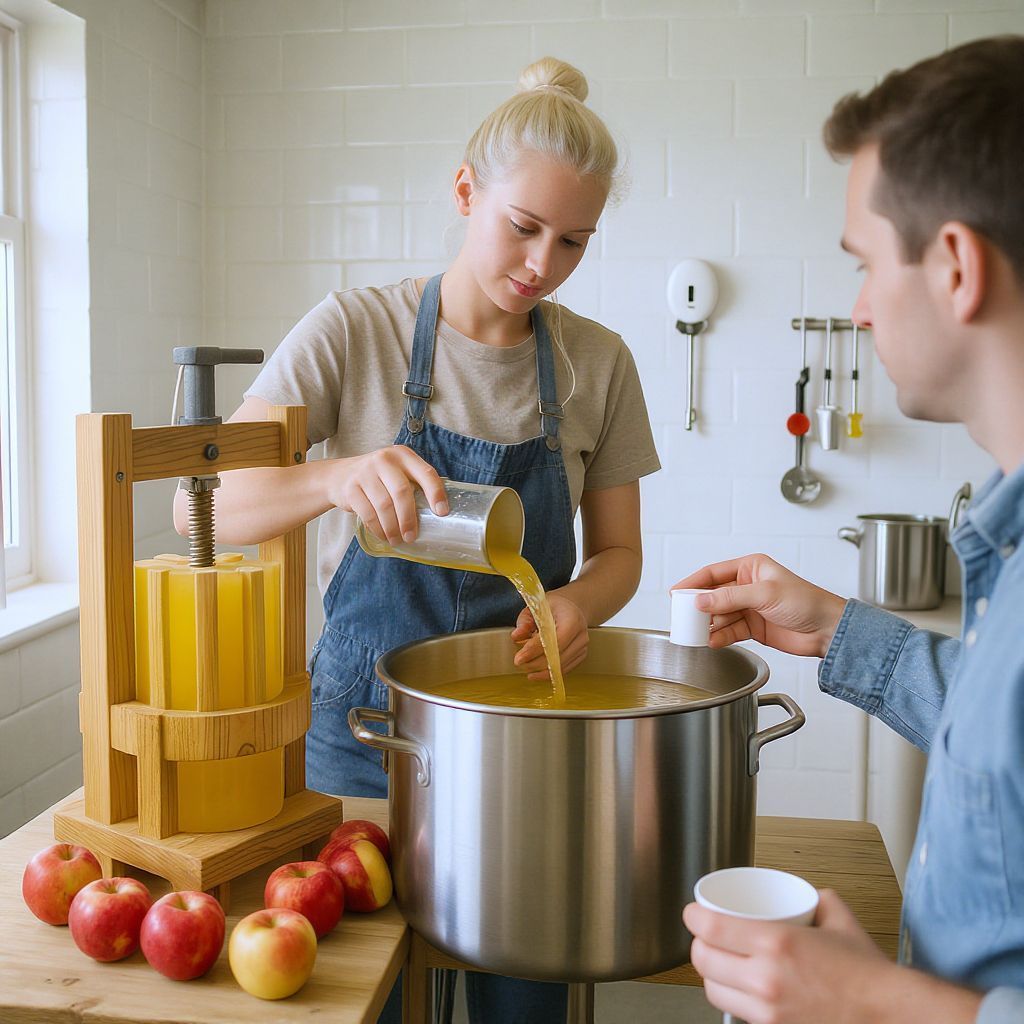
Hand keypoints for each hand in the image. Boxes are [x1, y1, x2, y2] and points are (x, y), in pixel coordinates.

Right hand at [326, 445, 447, 544]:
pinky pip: (368, 514)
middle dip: (409, 518)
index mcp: (403, 455)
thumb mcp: (396, 472)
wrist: (339, 475)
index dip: (435, 493)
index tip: (442, 513)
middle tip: (412, 536)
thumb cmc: (378, 478)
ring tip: (397, 540)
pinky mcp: (351, 488)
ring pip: (384, 506)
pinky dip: (378, 529)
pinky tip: (384, 536)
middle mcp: (384, 459)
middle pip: (402, 492)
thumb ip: (413, 484)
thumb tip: (437, 514)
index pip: (425, 473)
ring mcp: (365, 472)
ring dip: (393, 528)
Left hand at [510, 593, 588, 680]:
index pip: (554, 640)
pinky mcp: (581, 655)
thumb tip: (516, 636)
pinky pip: (565, 669)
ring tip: (526, 669)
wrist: (573, 607)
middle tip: (519, 663)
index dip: (535, 650)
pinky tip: (537, 673)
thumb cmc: (554, 606)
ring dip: (541, 671)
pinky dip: (550, 673)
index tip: (519, 657)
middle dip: (536, 663)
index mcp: (571, 618)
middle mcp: (580, 634)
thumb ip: (525, 621)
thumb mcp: (537, 607)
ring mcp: (582, 646)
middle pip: (558, 656)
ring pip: (561, 665)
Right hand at [672, 554, 846, 658]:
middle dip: (699, 607)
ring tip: (696, 633)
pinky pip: (729, 631)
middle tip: (683, 617)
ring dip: (708, 624)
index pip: (713, 573)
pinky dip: (719, 636)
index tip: (676, 593)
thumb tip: (701, 601)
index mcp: (751, 567)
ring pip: (719, 615)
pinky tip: (712, 641)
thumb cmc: (806, 602)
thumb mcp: (764, 594)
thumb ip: (730, 598)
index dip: (693, 583)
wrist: (827, 630)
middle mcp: (747, 586)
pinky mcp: (753, 627)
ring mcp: (749, 607)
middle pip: (713, 595)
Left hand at [683, 889, 890, 1023]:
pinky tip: (741, 991)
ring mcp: (768, 1011)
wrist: (890, 1017)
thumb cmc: (868, 975)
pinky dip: (735, 1001)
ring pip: (714, 992)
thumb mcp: (838, 918)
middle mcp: (766, 979)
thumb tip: (807, 895)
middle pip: (703, 962)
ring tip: (719, 965)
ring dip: (712, 975)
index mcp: (776, 943)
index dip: (693, 917)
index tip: (693, 912)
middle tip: (705, 938)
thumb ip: (817, 899)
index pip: (710, 928)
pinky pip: (738, 1014)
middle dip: (698, 946)